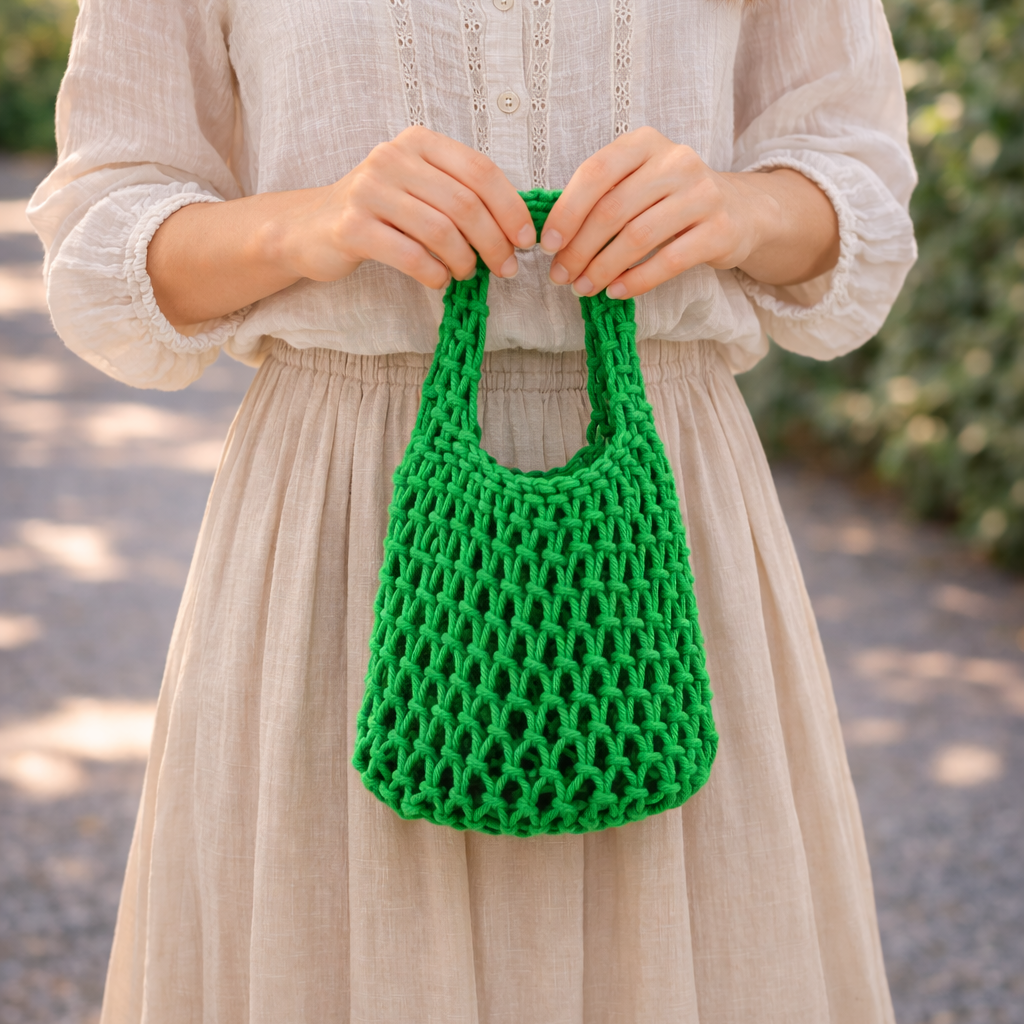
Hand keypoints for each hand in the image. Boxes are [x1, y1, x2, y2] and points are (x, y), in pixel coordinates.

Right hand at [267, 125, 535, 288]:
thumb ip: (462, 196)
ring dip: (465, 261)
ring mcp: (369, 191)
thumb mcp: (420, 189)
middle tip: (505, 268)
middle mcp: (392, 158)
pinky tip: (439, 280)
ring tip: (467, 274)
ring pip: (441, 231)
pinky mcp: (352, 227)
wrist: (310, 229)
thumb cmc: (381, 214)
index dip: (511, 209)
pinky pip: (411, 256)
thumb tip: (518, 230)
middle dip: (494, 242)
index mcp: (418, 143)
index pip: (480, 171)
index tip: (526, 241)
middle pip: (465, 204)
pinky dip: (435, 274)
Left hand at [539, 126, 839, 299]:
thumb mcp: (638, 182)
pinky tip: (615, 291)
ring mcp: (702, 194)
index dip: (567, 211)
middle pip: (613, 210)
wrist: (741, 209)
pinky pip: (668, 261)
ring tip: (584, 288)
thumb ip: (601, 197)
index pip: (596, 173)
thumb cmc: (671, 200)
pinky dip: (636, 280)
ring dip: (603, 269)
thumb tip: (553, 239)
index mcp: (646, 143)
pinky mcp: (720, 230)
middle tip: (561, 276)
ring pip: (637, 237)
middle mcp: (676, 161)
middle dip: (579, 249)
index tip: (548, 245)